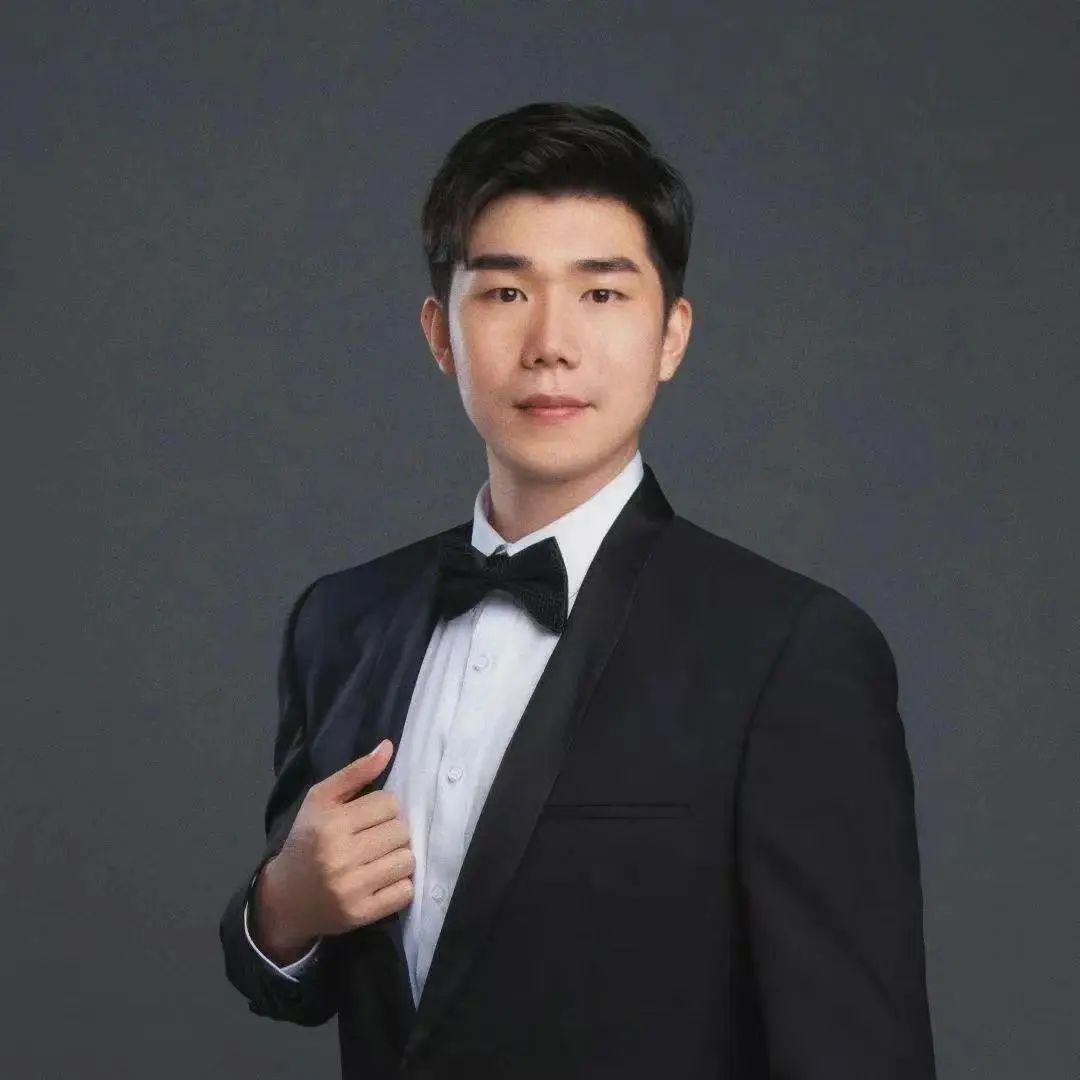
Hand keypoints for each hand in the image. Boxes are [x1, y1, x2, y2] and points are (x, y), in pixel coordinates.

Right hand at [252, 740, 414, 957]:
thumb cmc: (307, 840)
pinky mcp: (361, 914)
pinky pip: (404, 892)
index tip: (369, 818)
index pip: (389, 804)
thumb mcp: (321, 800)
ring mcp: (351, 888)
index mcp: (330, 823)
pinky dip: (399, 885)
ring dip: (398, 858)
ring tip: (379, 859)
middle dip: (392, 833)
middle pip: (401, 831)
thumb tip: (388, 747)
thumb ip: (355, 772)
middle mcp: (340, 856)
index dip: (383, 808)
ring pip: (407, 860)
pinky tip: (381, 881)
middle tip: (374, 840)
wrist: (285, 898)